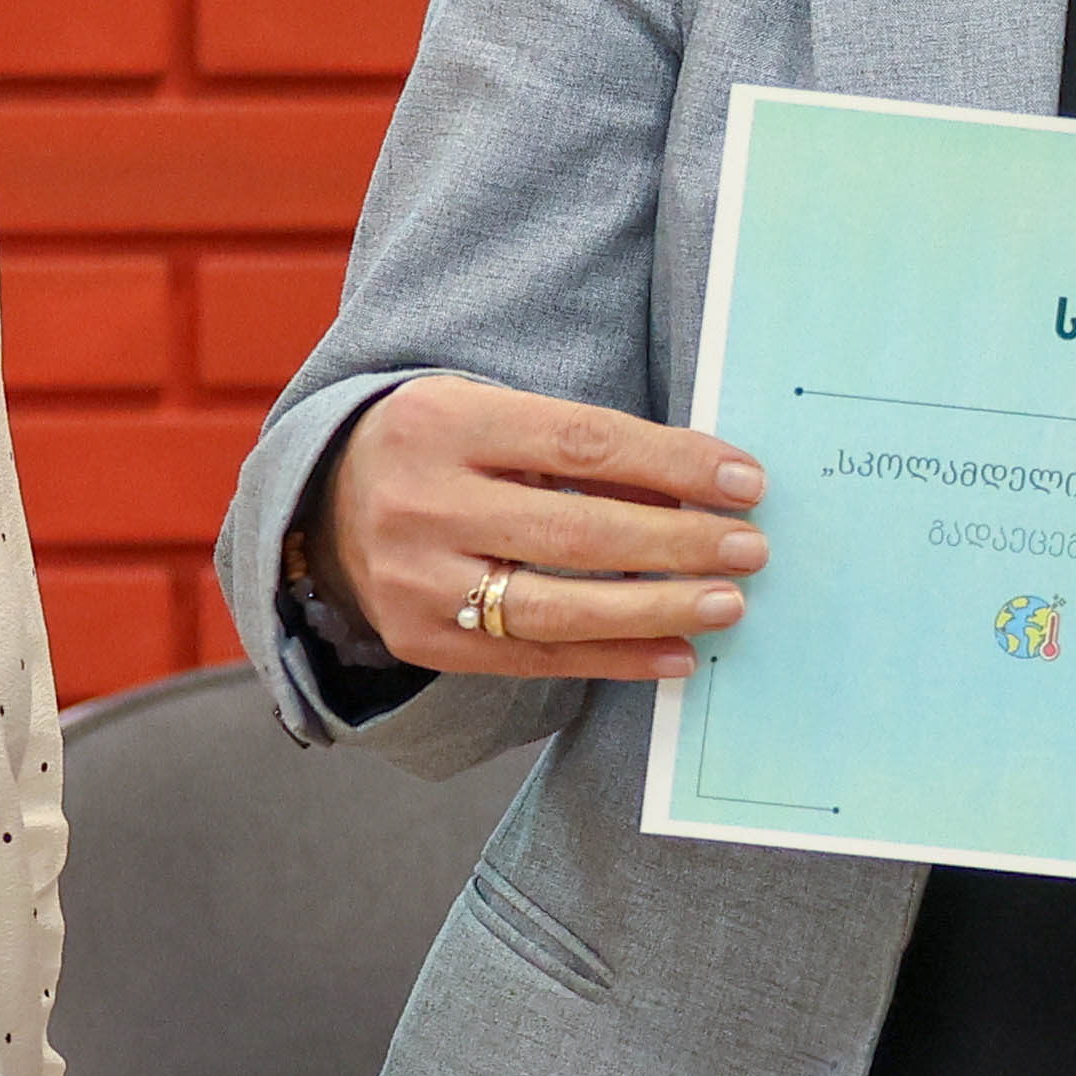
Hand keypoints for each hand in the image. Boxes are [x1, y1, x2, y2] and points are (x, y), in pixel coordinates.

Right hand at [302, 373, 770, 684]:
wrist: (324, 506)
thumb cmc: (441, 448)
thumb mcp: (494, 417)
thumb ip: (583, 448)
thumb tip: (704, 489)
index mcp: (442, 422)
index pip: (581, 444)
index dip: (672, 463)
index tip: (746, 482)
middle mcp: (420, 503)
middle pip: (575, 532)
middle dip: (677, 543)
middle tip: (751, 550)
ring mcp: (414, 580)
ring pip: (556, 606)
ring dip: (655, 609)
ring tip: (727, 606)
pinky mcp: (420, 641)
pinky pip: (533, 658)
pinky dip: (613, 659)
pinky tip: (675, 655)